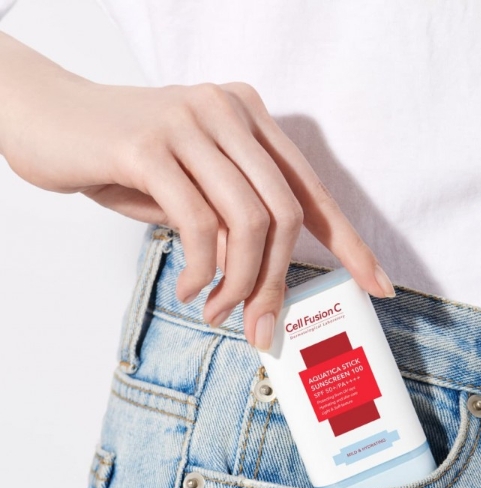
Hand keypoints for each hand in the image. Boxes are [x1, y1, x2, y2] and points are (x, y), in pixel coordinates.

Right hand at [0, 34, 395, 349]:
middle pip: (289, 213)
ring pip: (251, 222)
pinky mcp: (150, 145)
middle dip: (279, 283)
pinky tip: (187, 289)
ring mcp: (192, 122)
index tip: (379, 287)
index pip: (315, 191)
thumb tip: (267, 282)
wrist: (46, 117)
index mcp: (250, 118)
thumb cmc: (124, 160)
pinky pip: (200, 223)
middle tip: (262, 328)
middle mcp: (230, 111)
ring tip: (215, 311)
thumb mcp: (191, 188)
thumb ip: (231, 220)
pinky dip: (202, 270)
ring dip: (241, 284)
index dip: (352, 244)